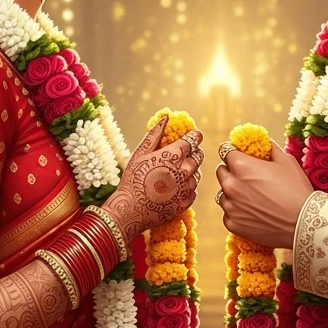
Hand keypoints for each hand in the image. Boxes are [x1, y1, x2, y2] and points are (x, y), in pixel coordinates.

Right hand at [101, 116, 203, 241]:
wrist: (129, 211)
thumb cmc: (132, 179)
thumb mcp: (140, 153)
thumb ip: (155, 134)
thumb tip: (166, 117)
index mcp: (173, 155)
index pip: (193, 140)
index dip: (194, 136)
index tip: (193, 136)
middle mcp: (183, 170)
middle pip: (198, 156)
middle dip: (194, 152)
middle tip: (185, 154)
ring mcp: (186, 188)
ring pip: (197, 173)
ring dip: (191, 170)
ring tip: (178, 172)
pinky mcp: (185, 202)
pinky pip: (194, 190)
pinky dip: (188, 187)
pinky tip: (176, 187)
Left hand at [216, 140, 313, 249]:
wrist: (303, 224)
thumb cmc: (296, 190)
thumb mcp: (286, 160)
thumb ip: (269, 148)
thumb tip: (263, 143)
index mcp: (241, 165)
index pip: (225, 151)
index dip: (235, 152)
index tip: (242, 156)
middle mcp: (230, 184)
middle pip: (221, 171)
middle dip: (231, 171)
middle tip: (248, 177)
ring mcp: (230, 206)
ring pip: (223, 193)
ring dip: (233, 192)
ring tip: (252, 197)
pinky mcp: (232, 224)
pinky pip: (228, 213)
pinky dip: (237, 212)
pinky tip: (253, 212)